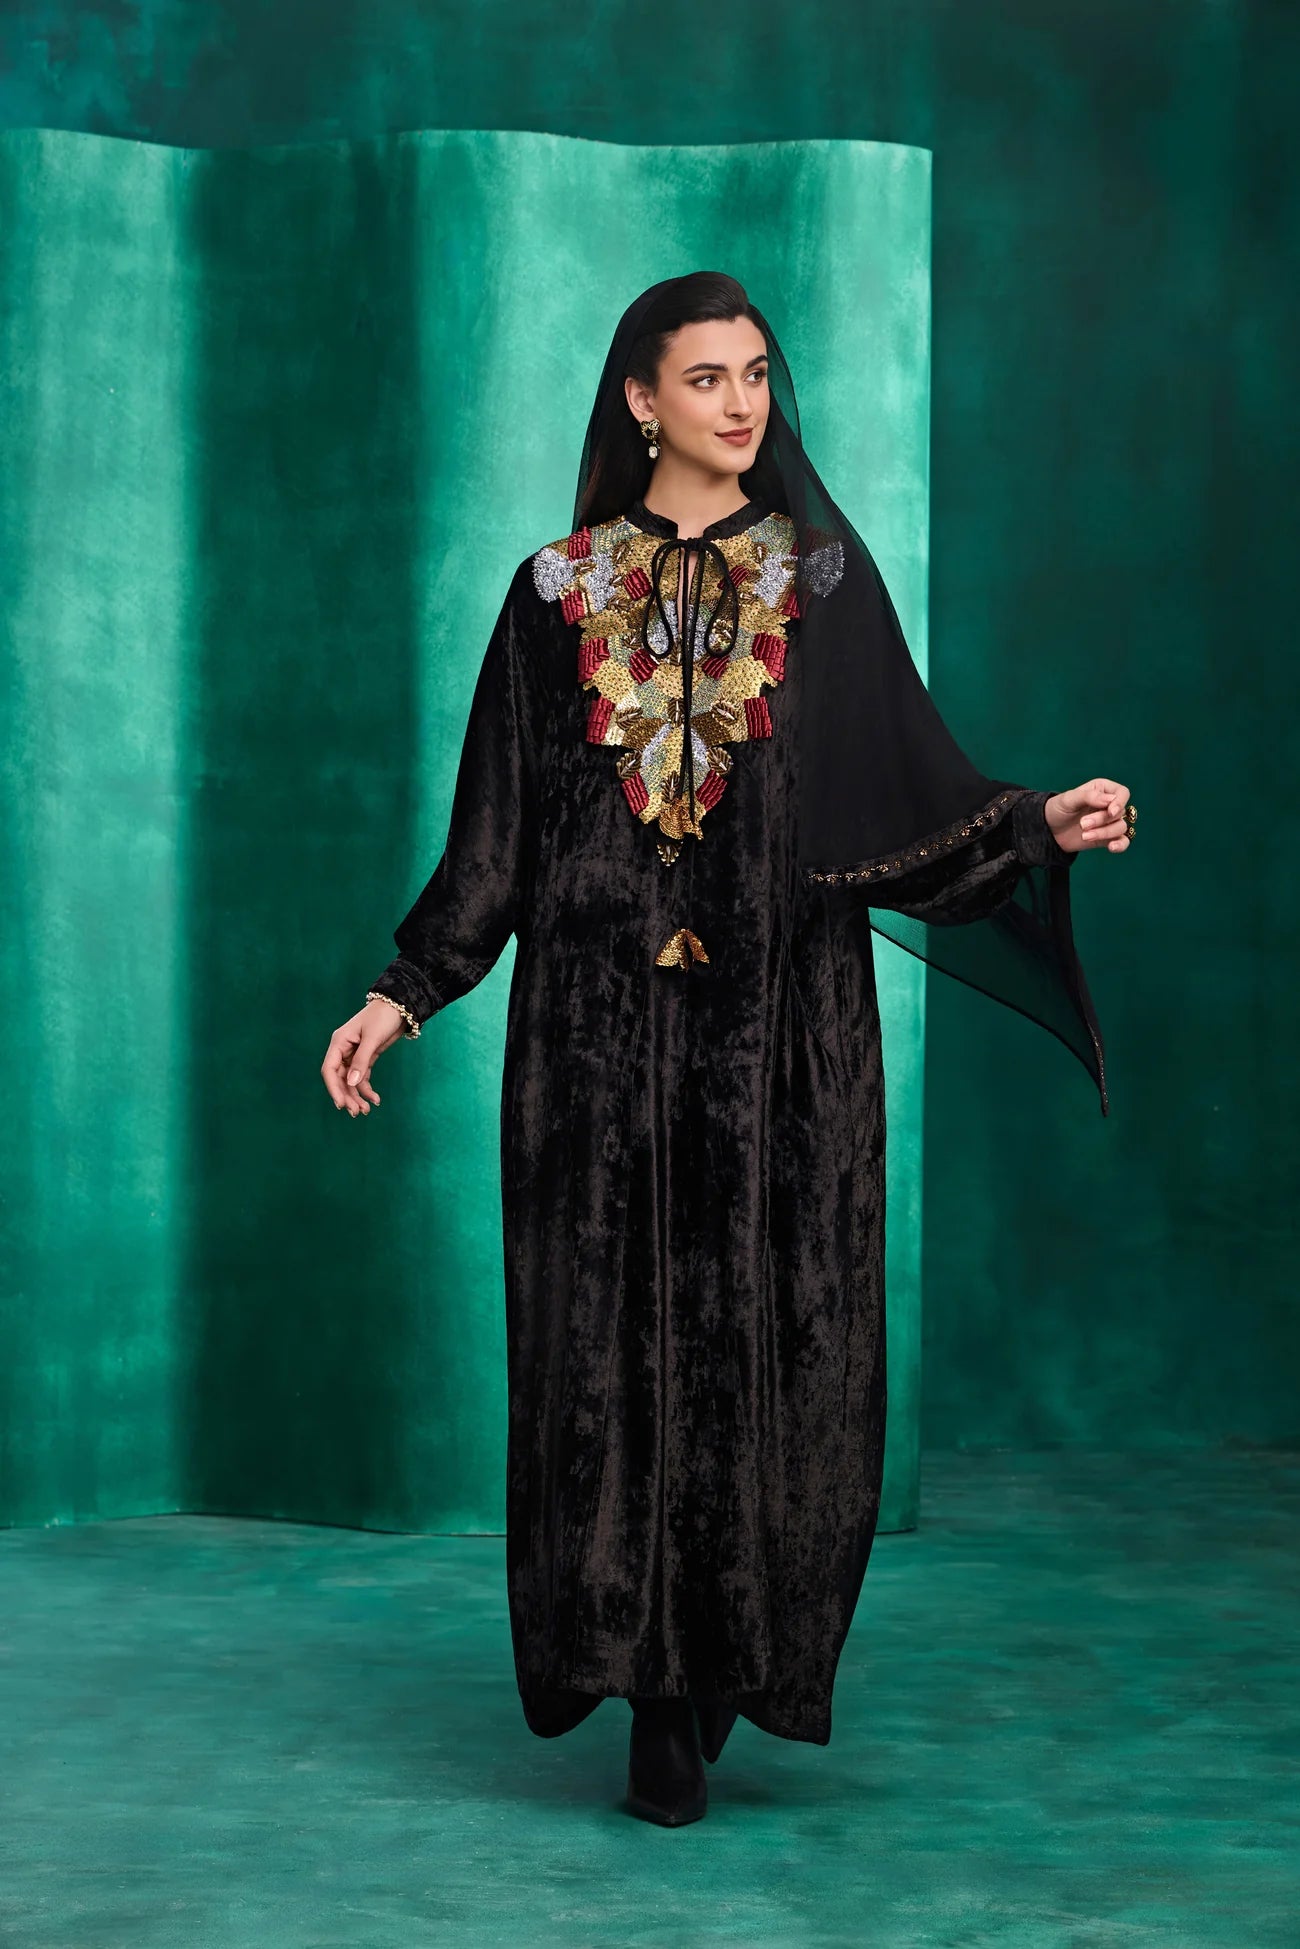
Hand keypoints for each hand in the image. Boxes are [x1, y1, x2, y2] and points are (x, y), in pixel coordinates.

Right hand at [321, 999, 405, 1117]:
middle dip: (347, 1096)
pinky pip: (362, 1078)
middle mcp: (344, 1050)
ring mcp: (354, 1055)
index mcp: (339, 1042)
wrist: (399, 1007)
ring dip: (357, 1096)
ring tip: (366, 1110)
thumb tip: (352, 1083)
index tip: (341, 1104)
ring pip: (351, 1081)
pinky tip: (375, 1100)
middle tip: (356, 1112)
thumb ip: (362, 1061)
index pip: (329, 1070)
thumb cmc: (382, 1017)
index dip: (333, 1088)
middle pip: (339, 1078)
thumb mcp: (372, 1038)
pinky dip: (367, 1089)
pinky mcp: (366, 1058)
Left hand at [1043, 779, 1132, 854]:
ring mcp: (1109, 822)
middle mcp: (1109, 805)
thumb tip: (1112, 799)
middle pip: (1120, 812)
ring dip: (1104, 833)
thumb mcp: (1069, 799)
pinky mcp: (1107, 838)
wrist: (1048, 831)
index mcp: (1102, 790)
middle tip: (1082, 824)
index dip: (1120, 802)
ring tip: (1085, 836)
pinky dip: (1120, 845)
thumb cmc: (1058, 809)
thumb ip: (1090, 797)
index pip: (1122, 792)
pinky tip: (1112, 847)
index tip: (1110, 811)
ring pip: (1121, 827)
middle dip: (1102, 820)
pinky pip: (1123, 841)